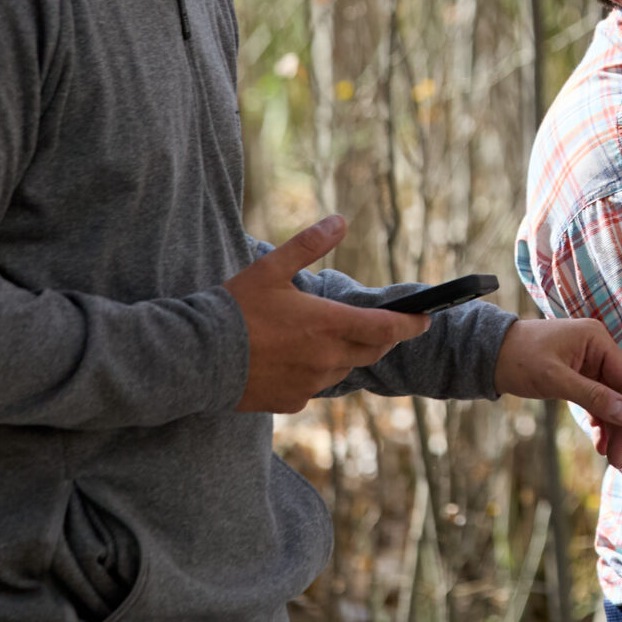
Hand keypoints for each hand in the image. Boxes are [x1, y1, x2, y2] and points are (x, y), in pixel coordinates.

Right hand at [225, 217, 430, 413]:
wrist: (195, 357)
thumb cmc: (234, 308)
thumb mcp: (271, 268)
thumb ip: (309, 244)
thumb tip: (340, 219)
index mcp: (328, 325)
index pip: (387, 328)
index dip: (411, 324)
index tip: (426, 319)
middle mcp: (326, 358)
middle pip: (372, 350)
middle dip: (382, 337)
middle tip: (383, 325)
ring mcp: (310, 384)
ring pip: (343, 369)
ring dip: (345, 353)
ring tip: (327, 336)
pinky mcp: (291, 402)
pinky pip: (315, 386)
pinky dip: (314, 372)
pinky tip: (292, 359)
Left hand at [495, 317, 621, 462]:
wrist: (489, 353)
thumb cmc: (520, 358)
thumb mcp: (555, 379)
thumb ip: (593, 396)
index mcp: (597, 339)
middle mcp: (597, 349)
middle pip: (620, 392)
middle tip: (621, 459)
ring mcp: (588, 362)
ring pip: (609, 399)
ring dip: (612, 428)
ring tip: (612, 458)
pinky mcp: (578, 375)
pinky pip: (595, 400)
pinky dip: (598, 421)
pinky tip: (600, 443)